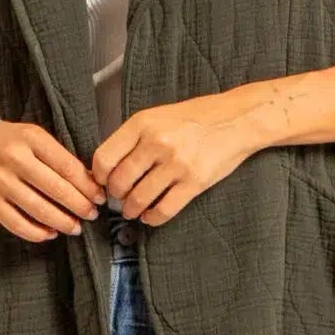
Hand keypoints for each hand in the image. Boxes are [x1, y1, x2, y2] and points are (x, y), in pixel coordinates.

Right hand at [0, 120, 105, 241]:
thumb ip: (56, 155)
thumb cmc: (4, 140)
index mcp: (30, 138)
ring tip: (75, 228)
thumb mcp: (31, 136)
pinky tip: (50, 234)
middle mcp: (14, 158)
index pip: (67, 166)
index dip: (87, 185)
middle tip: (92, 215)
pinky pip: (16, 223)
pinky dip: (36, 233)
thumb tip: (88, 181)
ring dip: (62, 222)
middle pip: (55, 189)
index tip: (100, 197)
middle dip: (79, 205)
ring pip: (38, 209)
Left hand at [93, 92, 264, 225]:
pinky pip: (164, 210)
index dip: (98, 177)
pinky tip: (150, 215)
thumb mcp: (158, 117)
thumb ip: (133, 138)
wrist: (236, 120)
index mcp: (142, 124)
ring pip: (139, 199)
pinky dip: (152, 218)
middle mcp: (157, 143)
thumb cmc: (196, 118)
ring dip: (130, 210)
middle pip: (119, 182)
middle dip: (115, 196)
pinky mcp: (194, 182)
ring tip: (131, 210)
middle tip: (118, 198)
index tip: (102, 183)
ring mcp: (176, 164)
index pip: (104, 158)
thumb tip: (108, 167)